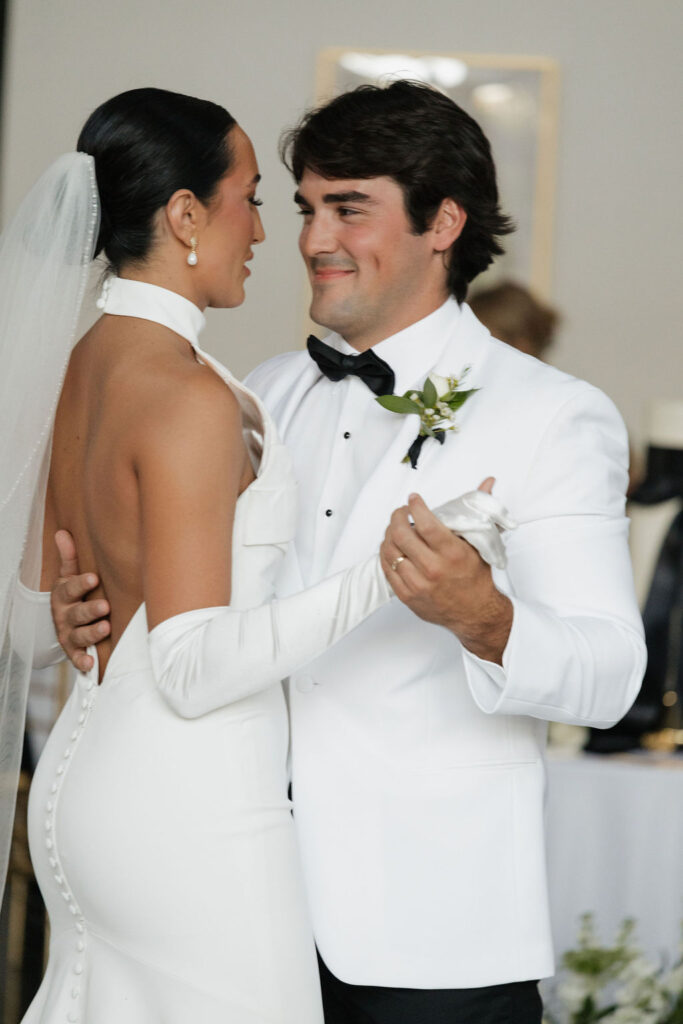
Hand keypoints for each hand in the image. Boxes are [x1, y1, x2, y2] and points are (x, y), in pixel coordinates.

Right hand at [51, 530, 109, 672]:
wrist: (65, 622)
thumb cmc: (74, 595)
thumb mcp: (69, 577)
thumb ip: (69, 558)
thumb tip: (62, 532)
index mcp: (63, 595)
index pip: (70, 588)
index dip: (80, 584)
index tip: (93, 578)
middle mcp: (64, 615)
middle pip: (76, 613)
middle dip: (90, 610)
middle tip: (105, 606)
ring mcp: (68, 634)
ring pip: (79, 635)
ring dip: (91, 633)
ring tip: (106, 628)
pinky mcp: (73, 651)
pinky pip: (76, 658)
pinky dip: (82, 662)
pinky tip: (91, 665)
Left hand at [380, 478, 512, 664]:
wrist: (475, 612)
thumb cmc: (476, 577)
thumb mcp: (481, 543)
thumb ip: (480, 511)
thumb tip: (489, 482)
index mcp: (452, 553)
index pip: (425, 524)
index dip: (415, 507)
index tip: (414, 499)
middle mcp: (434, 569)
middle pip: (402, 535)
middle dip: (397, 517)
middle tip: (401, 512)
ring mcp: (418, 584)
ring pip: (390, 551)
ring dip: (389, 534)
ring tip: (395, 528)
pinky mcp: (407, 596)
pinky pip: (387, 569)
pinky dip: (386, 554)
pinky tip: (391, 547)